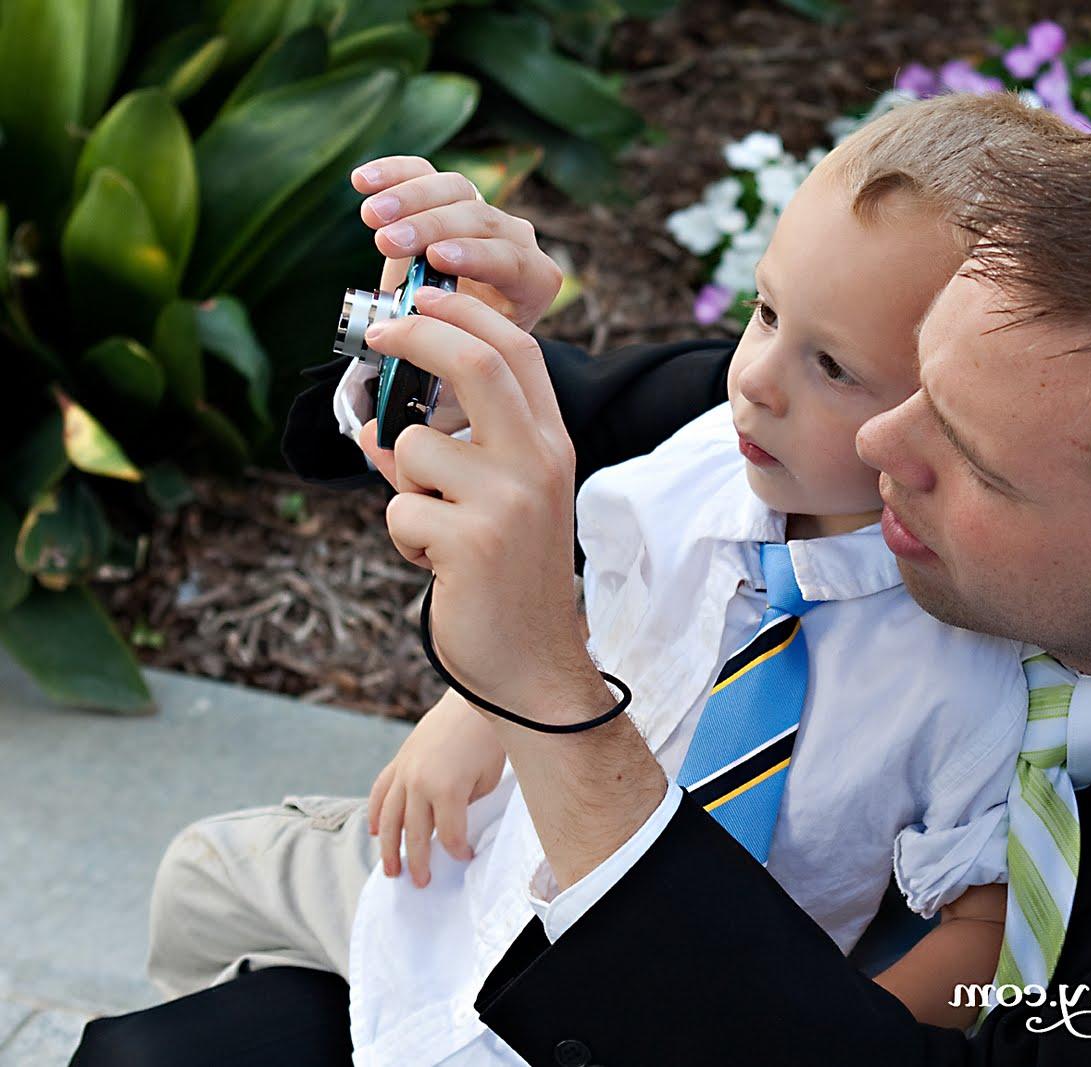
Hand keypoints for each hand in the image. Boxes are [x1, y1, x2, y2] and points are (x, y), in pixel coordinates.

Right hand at [351, 156, 564, 436]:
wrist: (452, 349)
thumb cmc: (457, 375)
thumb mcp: (459, 382)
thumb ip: (441, 376)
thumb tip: (399, 394)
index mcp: (531, 290)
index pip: (516, 263)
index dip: (479, 258)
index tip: (439, 260)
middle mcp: (513, 247)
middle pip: (481, 220)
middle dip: (432, 228)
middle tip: (387, 243)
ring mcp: (480, 219)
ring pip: (455, 192)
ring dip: (409, 200)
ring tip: (369, 220)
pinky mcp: (444, 200)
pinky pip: (425, 174)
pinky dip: (395, 174)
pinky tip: (361, 182)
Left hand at [359, 285, 602, 715]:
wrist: (534, 665)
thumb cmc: (510, 579)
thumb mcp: (502, 501)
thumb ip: (458, 455)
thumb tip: (378, 427)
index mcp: (553, 444)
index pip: (518, 350)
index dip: (462, 314)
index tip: (416, 300)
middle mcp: (541, 462)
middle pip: (478, 362)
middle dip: (416, 335)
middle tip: (376, 333)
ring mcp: (510, 500)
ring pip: (415, 448)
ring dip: (404, 485)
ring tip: (436, 530)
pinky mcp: (473, 540)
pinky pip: (400, 508)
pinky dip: (404, 536)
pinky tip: (438, 565)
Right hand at [367, 688, 507, 887]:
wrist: (474, 700)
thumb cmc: (488, 740)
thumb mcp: (487, 779)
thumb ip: (466, 805)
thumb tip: (451, 825)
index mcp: (447, 790)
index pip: (449, 835)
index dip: (457, 851)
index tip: (465, 857)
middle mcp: (419, 783)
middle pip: (414, 834)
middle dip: (418, 861)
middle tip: (420, 883)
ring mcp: (405, 771)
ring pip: (389, 818)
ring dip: (388, 847)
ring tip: (390, 871)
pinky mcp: (400, 760)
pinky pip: (380, 791)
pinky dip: (374, 813)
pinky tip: (373, 832)